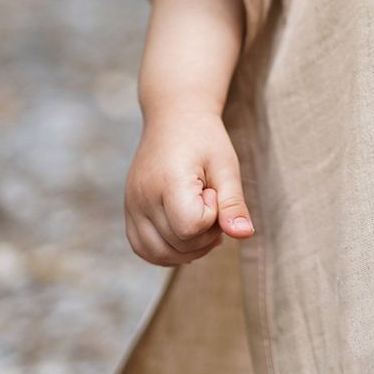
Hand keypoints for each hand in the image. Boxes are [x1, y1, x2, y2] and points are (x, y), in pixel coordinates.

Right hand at [124, 108, 254, 266]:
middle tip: (210, 202)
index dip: (211, 217)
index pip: (189, 227)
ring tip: (201, 219)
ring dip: (188, 249)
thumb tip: (244, 235)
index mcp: (167, 181)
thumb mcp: (226, 165)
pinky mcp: (129, 212)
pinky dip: (168, 251)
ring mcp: (131, 206)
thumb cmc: (204, 139)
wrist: (173, 119)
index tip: (213, 192)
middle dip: (204, 235)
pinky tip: (185, 232)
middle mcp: (142, 197)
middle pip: (177, 245)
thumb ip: (233, 203)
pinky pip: (145, 249)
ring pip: (159, 254)